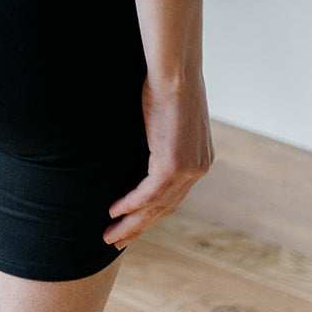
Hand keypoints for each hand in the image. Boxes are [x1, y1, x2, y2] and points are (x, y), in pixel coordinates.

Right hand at [103, 73, 213, 248]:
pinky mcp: (172, 165)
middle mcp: (198, 168)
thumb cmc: (168, 83)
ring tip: (111, 235)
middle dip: (140, 227)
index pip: (175, 196)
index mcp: (201, 159)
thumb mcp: (170, 116)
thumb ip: (164, 135)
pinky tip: (114, 211)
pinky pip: (147, 194)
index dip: (153, 212)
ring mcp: (188, 169)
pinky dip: (129, 205)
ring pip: (155, 207)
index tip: (134, 223)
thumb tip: (149, 139)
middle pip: (166, 208)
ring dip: (131, 223)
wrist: (175, 71)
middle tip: (118, 240)